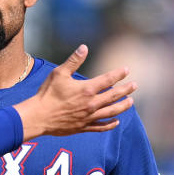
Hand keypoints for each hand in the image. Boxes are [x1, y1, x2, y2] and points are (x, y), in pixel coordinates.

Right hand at [13, 45, 134, 139]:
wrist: (39, 117)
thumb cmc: (47, 94)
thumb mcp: (59, 73)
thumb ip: (74, 61)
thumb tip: (84, 47)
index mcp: (87, 89)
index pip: (108, 80)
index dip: (119, 74)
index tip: (127, 70)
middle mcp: (91, 103)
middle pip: (114, 96)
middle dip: (126, 90)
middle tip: (135, 86)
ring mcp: (89, 117)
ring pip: (112, 112)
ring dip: (123, 106)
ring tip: (131, 102)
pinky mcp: (83, 127)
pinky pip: (101, 127)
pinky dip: (110, 124)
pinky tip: (116, 122)